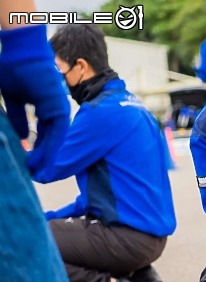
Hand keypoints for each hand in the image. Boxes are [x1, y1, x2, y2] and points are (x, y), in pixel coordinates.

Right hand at [0, 25, 69, 173]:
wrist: (21, 49)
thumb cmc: (15, 68)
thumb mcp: (14, 99)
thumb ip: (18, 118)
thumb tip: (22, 137)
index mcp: (47, 107)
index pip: (45, 134)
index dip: (39, 149)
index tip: (33, 162)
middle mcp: (56, 109)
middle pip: (53, 139)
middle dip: (46, 157)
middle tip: (39, 174)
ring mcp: (59, 107)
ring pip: (57, 137)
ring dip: (50, 156)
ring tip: (42, 172)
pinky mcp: (58, 106)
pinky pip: (58, 130)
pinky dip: (53, 146)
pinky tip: (47, 159)